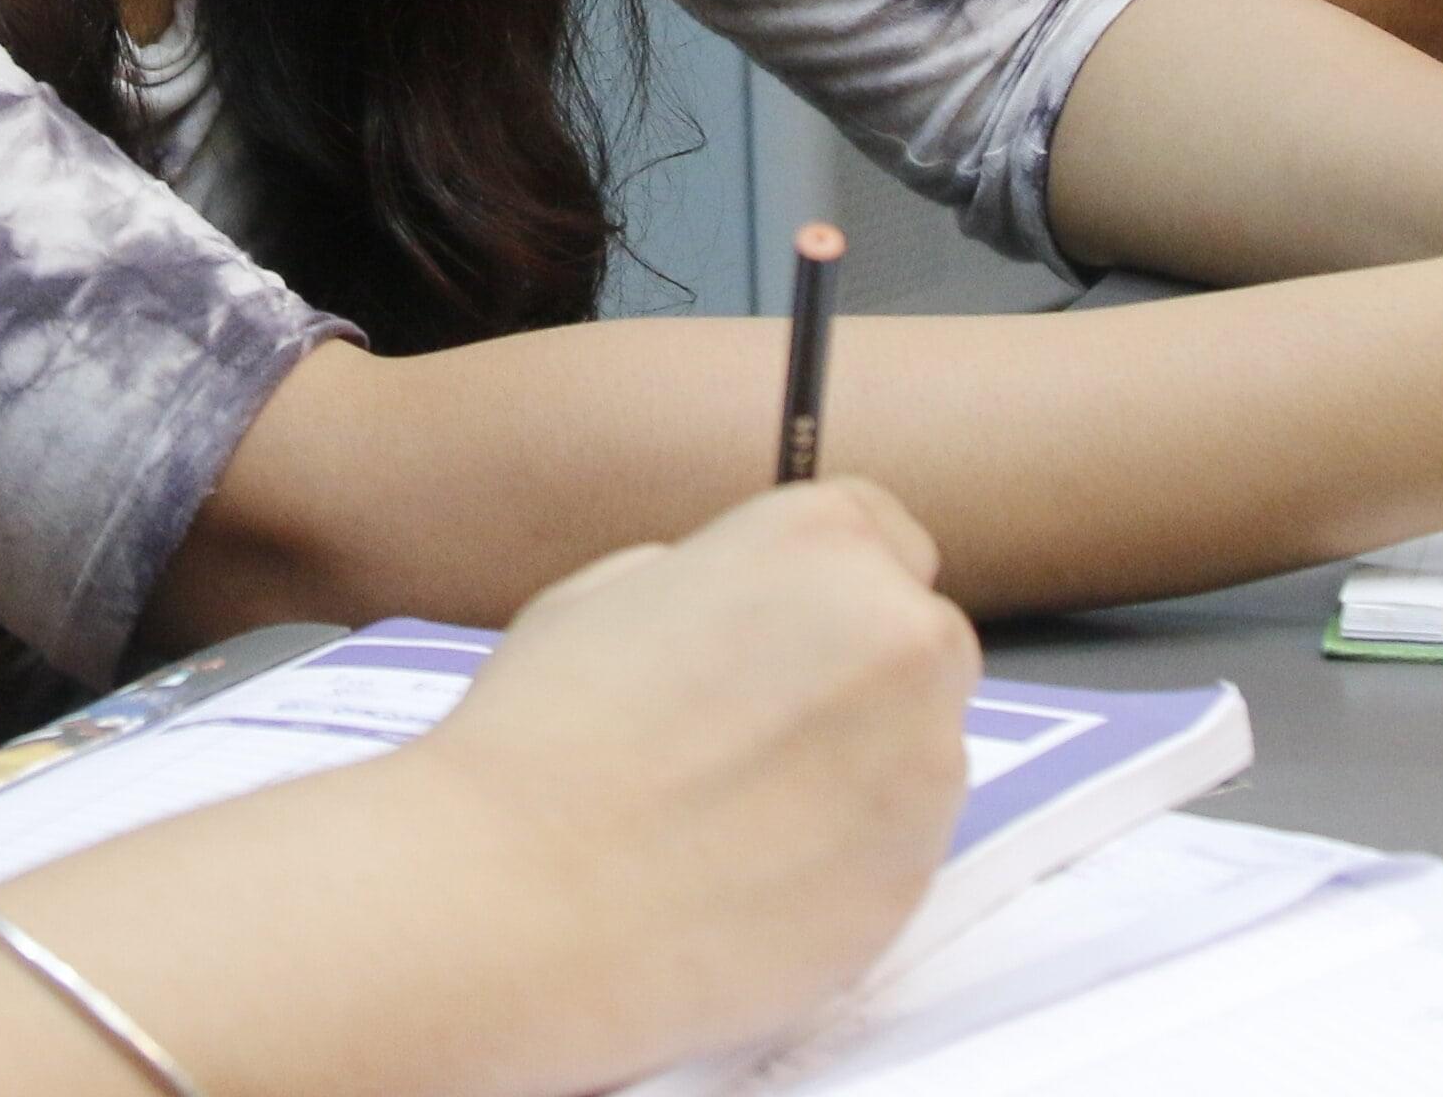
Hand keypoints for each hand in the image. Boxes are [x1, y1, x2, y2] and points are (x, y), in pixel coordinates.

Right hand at [390, 481, 976, 1081]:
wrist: (517, 902)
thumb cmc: (539, 740)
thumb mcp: (607, 595)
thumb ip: (712, 583)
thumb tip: (752, 614)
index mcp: (822, 542)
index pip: (891, 541)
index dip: (833, 596)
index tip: (785, 642)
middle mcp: (900, 638)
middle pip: (919, 649)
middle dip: (859, 686)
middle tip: (753, 740)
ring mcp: (924, 765)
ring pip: (920, 758)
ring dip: (857, 778)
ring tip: (734, 822)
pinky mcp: (916, 880)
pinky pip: (899, 856)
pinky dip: (845, 865)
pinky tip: (748, 880)